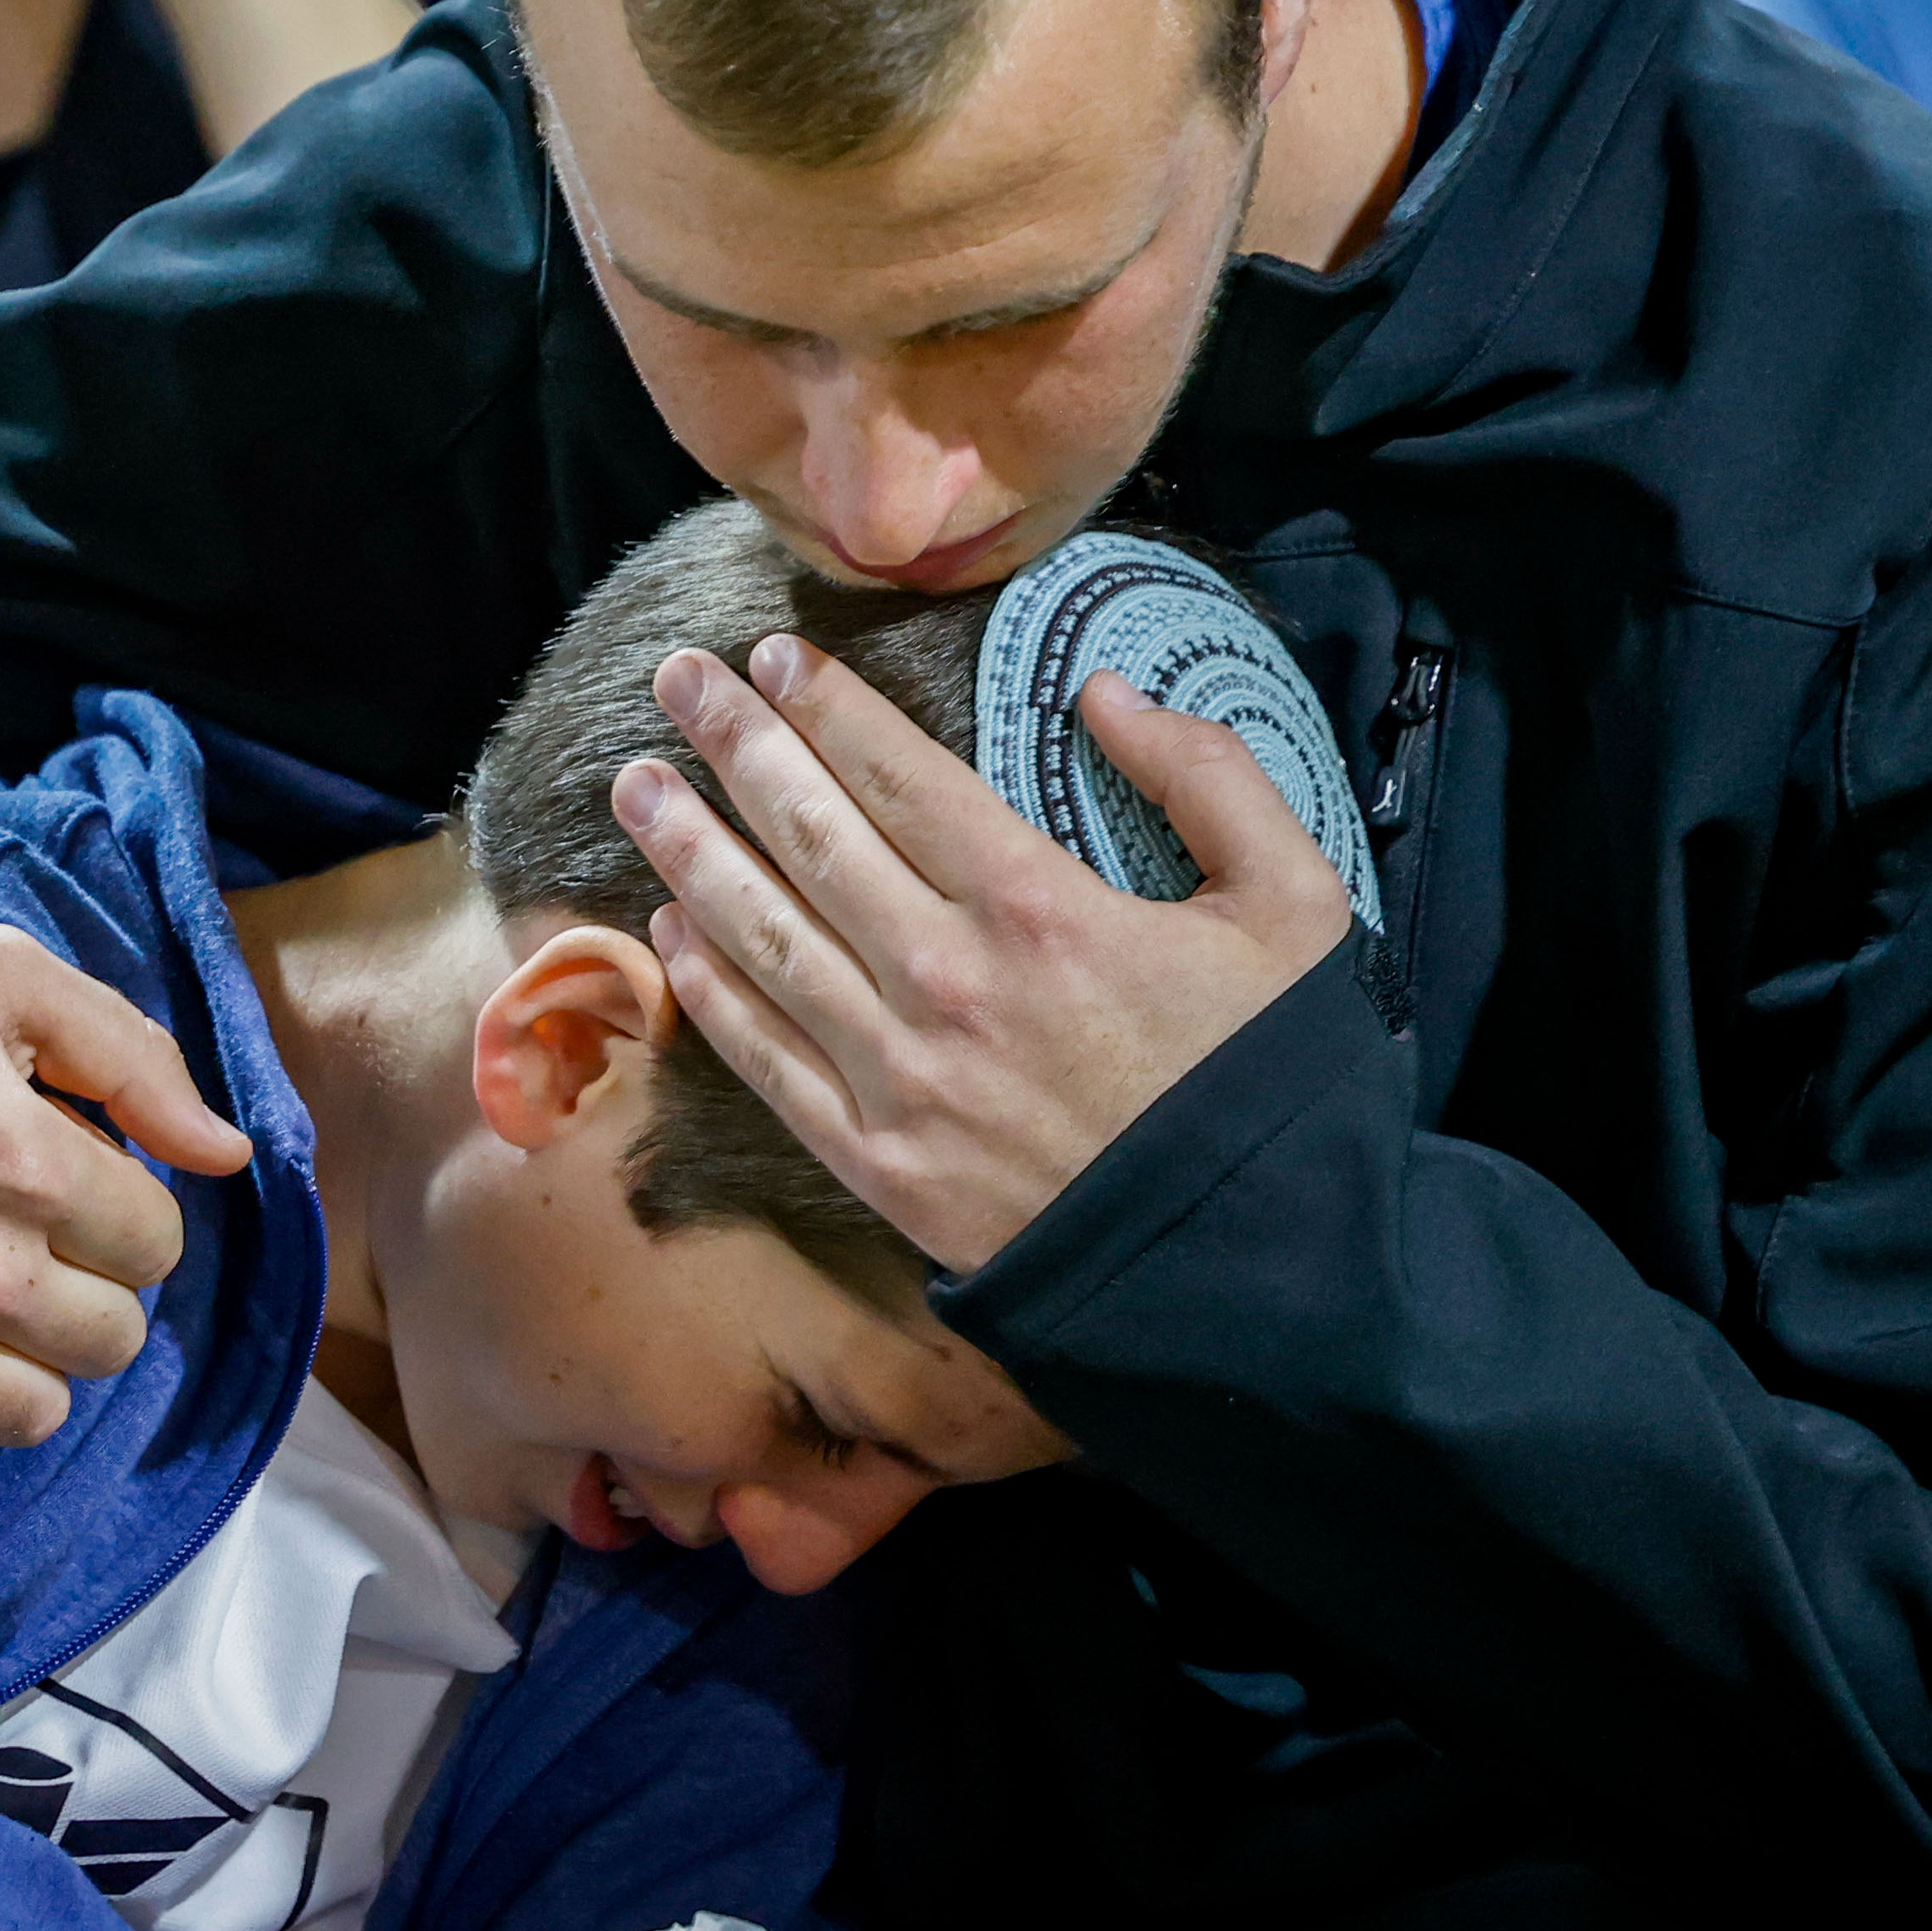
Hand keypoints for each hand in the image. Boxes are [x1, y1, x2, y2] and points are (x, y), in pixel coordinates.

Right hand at [0, 919, 254, 1484]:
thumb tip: (227, 1155)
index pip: (155, 1246)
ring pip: (30, 1418)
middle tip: (17, 1244)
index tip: (66, 1186)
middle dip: (82, 1293)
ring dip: (18, 1367)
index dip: (121, 1213)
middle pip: (108, 1342)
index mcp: (16, 1153)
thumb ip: (131, 1056)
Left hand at [624, 634, 1356, 1274]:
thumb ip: (1208, 776)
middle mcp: (948, 980)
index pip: (899, 775)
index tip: (772, 655)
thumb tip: (1105, 695)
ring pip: (765, 937)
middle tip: (676, 678)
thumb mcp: (1294, 904)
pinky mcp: (880, 1165)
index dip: (827, 706)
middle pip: (810, 834)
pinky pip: (770, 1060)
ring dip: (691, 850)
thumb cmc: (1271, 1083)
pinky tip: (670, 931)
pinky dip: (712, 989)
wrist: (1252, 1274)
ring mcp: (902, 1077)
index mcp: (1040, 907)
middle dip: (734, 742)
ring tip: (637, 783)